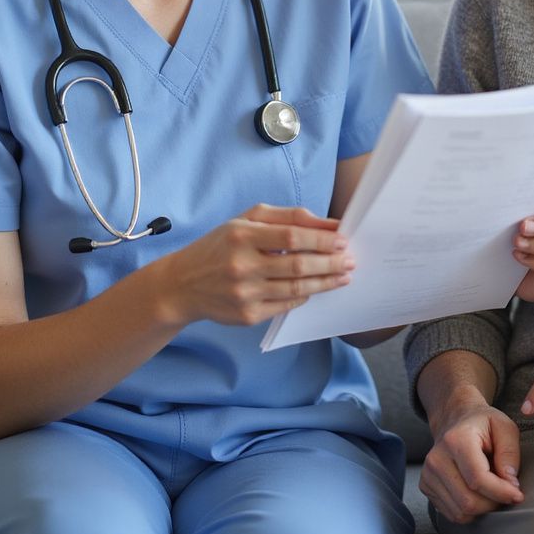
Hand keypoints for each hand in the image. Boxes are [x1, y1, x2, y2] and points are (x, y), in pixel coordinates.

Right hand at [166, 205, 353, 326]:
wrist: (182, 284)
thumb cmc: (221, 245)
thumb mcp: (247, 220)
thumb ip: (288, 217)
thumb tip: (328, 224)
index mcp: (242, 236)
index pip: (292, 237)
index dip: (321, 239)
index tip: (343, 239)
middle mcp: (242, 266)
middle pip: (298, 265)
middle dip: (330, 262)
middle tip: (351, 259)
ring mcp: (244, 294)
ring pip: (296, 289)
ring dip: (325, 282)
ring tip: (344, 275)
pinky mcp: (246, 316)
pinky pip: (285, 305)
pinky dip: (305, 296)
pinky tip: (317, 288)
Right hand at [419, 393, 523, 523]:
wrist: (455, 419)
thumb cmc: (481, 424)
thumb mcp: (504, 426)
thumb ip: (509, 452)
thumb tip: (510, 482)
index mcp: (456, 440)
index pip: (478, 480)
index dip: (501, 492)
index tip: (517, 494)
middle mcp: (437, 458)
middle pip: (468, 501)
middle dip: (493, 503)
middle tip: (505, 492)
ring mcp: (428, 473)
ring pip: (461, 512)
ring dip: (482, 509)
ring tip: (490, 490)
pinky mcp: (426, 486)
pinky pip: (452, 514)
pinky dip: (469, 511)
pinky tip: (475, 492)